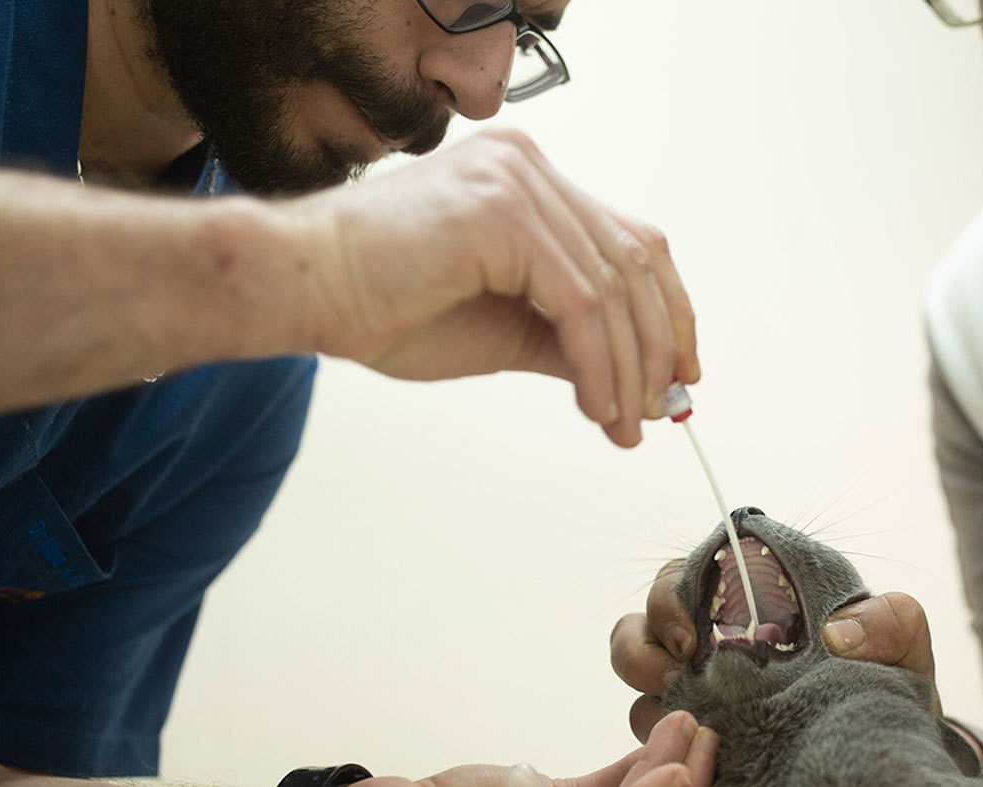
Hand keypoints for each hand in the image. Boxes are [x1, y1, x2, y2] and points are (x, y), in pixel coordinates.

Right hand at [285, 129, 697, 447]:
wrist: (302, 289)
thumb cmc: (382, 306)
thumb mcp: (503, 331)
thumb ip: (568, 340)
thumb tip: (639, 384)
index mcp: (528, 178)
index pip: (630, 239)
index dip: (668, 308)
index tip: (680, 372)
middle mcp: (528, 165)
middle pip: (635, 258)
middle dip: (658, 343)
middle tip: (661, 409)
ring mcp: (515, 180)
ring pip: (612, 286)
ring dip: (629, 367)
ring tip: (623, 424)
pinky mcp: (500, 212)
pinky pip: (578, 302)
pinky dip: (598, 363)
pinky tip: (596, 407)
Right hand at [611, 562, 941, 738]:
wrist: (885, 768)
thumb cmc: (886, 691)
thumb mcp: (901, 652)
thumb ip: (891, 621)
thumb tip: (842, 631)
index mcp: (752, 599)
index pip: (689, 573)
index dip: (673, 592)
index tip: (690, 631)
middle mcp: (715, 638)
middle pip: (646, 619)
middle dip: (646, 642)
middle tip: (676, 673)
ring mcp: (699, 688)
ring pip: (638, 670)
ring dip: (645, 689)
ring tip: (683, 717)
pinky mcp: (692, 741)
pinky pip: (650, 737)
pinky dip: (657, 744)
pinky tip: (691, 761)